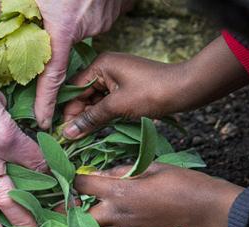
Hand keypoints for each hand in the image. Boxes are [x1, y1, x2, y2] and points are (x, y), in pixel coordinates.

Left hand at [0, 0, 129, 128]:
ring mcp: (104, 20)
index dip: (45, 101)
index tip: (43, 121)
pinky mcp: (116, 10)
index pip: (52, 75)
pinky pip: (94, 19)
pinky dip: (83, 13)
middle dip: (51, 41)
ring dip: (67, 21)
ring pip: (78, 31)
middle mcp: (87, 28)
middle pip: (62, 48)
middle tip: (45, 20)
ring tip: (63, 2)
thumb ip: (6, 6)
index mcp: (63, 26)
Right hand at [60, 52, 183, 138]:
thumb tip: (67, 132)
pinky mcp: (125, 88)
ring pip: (94, 101)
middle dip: (77, 116)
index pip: (74, 89)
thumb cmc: (152, 92)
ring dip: (89, 118)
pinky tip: (95, 130)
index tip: (61, 132)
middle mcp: (105, 68)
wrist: (187, 89)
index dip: (67, 111)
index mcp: (100, 65)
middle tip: (70, 139)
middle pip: (83, 95)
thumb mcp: (118, 106)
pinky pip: (107, 103)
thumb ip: (91, 118)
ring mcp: (116, 78)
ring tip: (80, 138)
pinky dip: (102, 116)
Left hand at [74, 163, 242, 226]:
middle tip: (67, 202)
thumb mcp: (151, 166)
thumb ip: (121, 170)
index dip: (71, 179)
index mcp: (119, 191)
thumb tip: (100, 172)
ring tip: (80, 216)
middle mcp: (117, 214)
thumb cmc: (184, 183)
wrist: (210, 211)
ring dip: (85, 225)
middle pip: (80, 215)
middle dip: (70, 209)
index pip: (81, 184)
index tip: (67, 176)